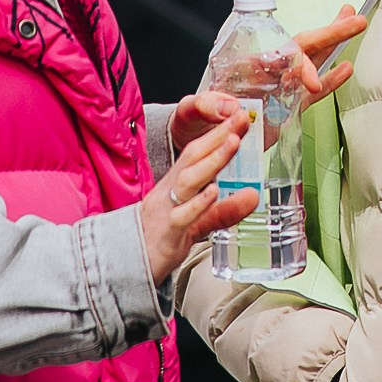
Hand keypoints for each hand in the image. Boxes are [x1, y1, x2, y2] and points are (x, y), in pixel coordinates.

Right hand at [139, 108, 259, 284]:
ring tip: (232, 144)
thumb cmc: (163, 237)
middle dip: (218, 136)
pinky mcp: (166, 232)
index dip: (218, 133)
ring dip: (212, 161)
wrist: (128, 264)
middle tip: (239, 120)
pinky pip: (181, 214)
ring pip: (188, 180)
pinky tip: (212, 192)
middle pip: (193, 157)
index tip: (240, 117)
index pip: (197, 151)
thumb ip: (224, 209)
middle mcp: (170, 191)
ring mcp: (167, 209)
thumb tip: (253, 196)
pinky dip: (198, 203)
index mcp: (176, 183)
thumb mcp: (198, 221)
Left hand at [168, 5, 368, 151]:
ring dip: (333, 43)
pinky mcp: (285, 108)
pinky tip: (346, 68)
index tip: (311, 84)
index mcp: (246, 68)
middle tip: (354, 17)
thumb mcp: (191, 112)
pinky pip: (312, 91)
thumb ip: (205, 106)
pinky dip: (330, 80)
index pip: (280, 57)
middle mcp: (266, 73)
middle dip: (329, 33)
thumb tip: (228, 106)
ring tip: (355, 21)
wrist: (194, 142)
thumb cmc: (190, 123)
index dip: (300, 65)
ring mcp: (278, 88)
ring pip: (311, 60)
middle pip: (302, 46)